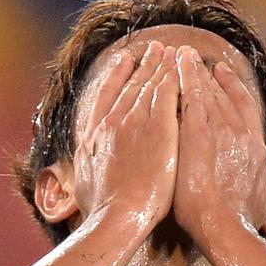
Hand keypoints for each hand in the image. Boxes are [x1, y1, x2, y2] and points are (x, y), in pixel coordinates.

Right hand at [73, 42, 179, 228]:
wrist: (117, 217)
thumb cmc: (100, 211)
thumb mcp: (83, 183)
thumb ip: (87, 166)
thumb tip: (84, 164)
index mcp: (93, 135)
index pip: (106, 95)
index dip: (116, 75)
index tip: (125, 61)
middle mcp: (112, 122)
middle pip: (131, 85)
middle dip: (144, 65)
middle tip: (154, 49)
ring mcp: (136, 123)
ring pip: (151, 85)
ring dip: (161, 65)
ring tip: (170, 51)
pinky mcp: (159, 129)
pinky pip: (169, 93)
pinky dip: (174, 77)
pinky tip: (183, 67)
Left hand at [173, 46, 265, 236]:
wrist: (225, 227)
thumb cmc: (241, 223)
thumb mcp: (263, 206)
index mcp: (256, 147)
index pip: (244, 106)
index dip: (232, 88)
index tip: (222, 74)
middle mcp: (242, 132)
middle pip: (223, 95)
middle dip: (208, 75)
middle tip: (196, 60)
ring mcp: (221, 131)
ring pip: (207, 91)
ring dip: (195, 71)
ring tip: (183, 56)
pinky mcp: (198, 134)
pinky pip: (191, 97)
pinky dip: (185, 78)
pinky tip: (178, 64)